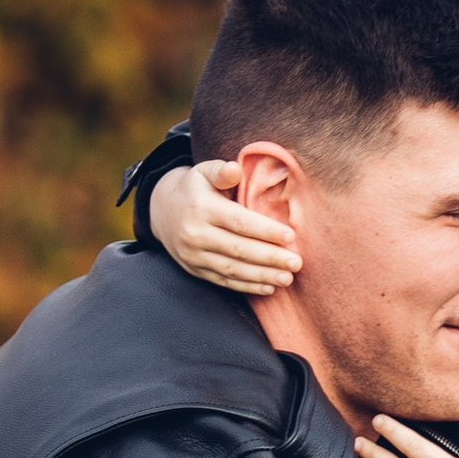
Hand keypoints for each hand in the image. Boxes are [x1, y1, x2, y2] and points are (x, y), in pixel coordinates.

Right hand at [150, 155, 299, 295]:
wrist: (162, 211)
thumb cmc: (194, 188)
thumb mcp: (203, 172)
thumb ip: (222, 171)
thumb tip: (235, 170)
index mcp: (202, 208)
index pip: (239, 221)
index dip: (265, 230)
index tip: (290, 236)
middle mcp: (195, 234)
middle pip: (238, 249)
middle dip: (270, 258)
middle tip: (296, 262)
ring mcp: (194, 255)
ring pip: (232, 269)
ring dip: (262, 276)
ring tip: (287, 278)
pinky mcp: (195, 270)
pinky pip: (223, 281)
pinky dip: (246, 286)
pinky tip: (268, 288)